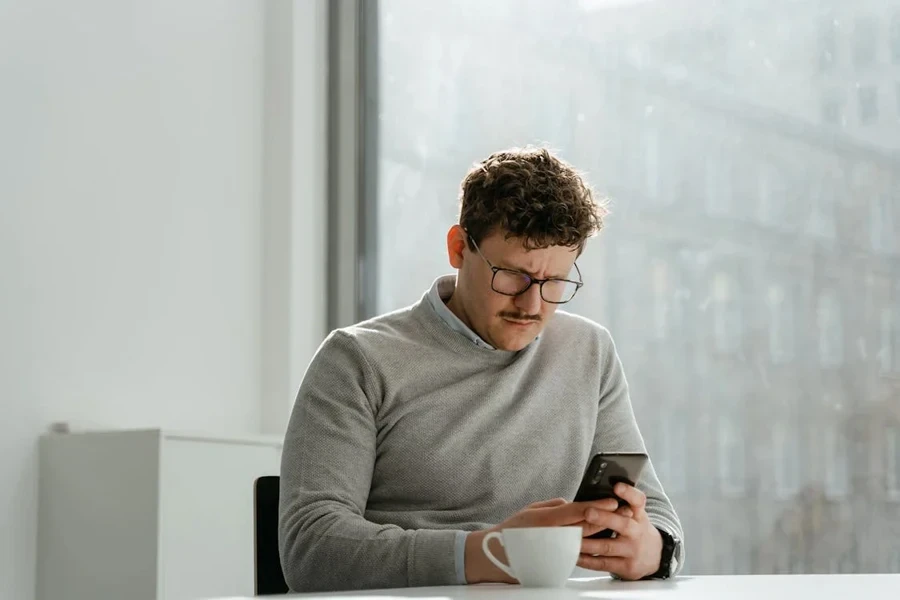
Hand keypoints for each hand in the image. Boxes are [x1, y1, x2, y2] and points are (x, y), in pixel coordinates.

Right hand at [465, 497, 620, 583]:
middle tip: (622, 510)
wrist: (498, 554)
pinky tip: (600, 541)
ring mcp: (557, 550)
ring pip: (586, 540)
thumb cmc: (513, 529)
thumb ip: (554, 505)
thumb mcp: (531, 509)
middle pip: (587, 525)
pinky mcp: (557, 561)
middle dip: (605, 517)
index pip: (578, 510)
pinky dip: (591, 545)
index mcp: (548, 519)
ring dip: (602, 532)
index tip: (612, 499)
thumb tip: (572, 503)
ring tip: (616, 524)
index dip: (597, 504)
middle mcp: (554, 535)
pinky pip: (578, 552)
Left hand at [578, 483, 662, 579]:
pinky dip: (587, 560)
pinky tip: (575, 554)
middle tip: (588, 512)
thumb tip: (593, 493)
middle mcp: (637, 532)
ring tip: (572, 536)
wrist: (654, 557)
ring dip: (587, 543)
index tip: (617, 486)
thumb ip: (620, 505)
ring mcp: (632, 551)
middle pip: (623, 524)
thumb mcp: (636, 515)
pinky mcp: (626, 567)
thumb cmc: (635, 530)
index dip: (628, 492)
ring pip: (607, 546)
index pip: (638, 500)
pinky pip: (602, 564)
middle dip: (604, 518)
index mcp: (638, 515)